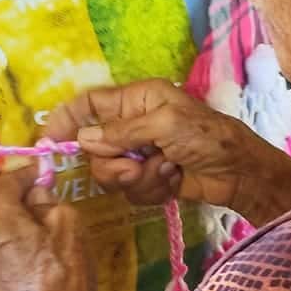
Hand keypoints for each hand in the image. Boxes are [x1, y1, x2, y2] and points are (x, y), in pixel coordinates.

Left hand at [0, 165, 93, 290]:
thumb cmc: (65, 275)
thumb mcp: (68, 225)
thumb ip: (48, 199)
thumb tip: (36, 191)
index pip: (9, 180)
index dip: (29, 173)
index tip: (45, 172)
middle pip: (1, 205)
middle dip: (24, 201)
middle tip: (51, 205)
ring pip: (0, 229)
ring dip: (20, 225)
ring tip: (47, 234)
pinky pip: (0, 250)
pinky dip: (16, 246)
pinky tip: (37, 257)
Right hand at [43, 81, 290, 227]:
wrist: (240, 173)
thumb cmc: (207, 137)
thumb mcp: (164, 125)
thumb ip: (121, 132)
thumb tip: (84, 139)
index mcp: (136, 99)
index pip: (88, 104)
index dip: (66, 120)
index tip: (49, 143)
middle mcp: (133, 125)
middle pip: (94, 149)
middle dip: (114, 164)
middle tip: (137, 165)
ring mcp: (140, 154)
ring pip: (111, 175)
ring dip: (138, 179)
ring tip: (167, 171)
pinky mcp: (150, 179)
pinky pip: (131, 191)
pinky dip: (152, 190)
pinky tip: (174, 182)